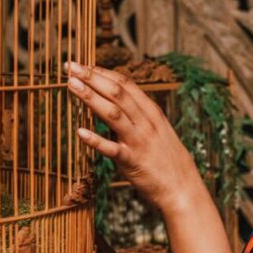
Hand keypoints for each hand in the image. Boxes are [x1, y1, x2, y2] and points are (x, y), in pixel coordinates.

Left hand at [64, 61, 203, 212]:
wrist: (183, 187)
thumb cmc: (165, 157)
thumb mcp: (157, 129)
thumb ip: (137, 114)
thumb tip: (114, 100)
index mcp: (151, 111)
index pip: (125, 84)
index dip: (102, 72)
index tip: (82, 65)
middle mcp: (145, 122)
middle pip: (117, 93)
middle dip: (91, 77)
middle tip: (70, 66)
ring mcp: (139, 141)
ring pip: (113, 114)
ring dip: (90, 97)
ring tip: (70, 86)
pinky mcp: (132, 161)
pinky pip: (112, 149)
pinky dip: (96, 140)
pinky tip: (80, 132)